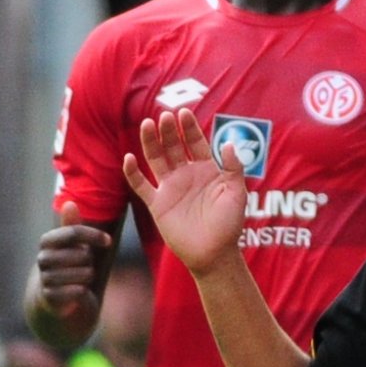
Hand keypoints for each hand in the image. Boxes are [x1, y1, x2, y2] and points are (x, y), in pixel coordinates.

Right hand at [35, 204, 114, 319]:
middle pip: (82, 254)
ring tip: (80, 277)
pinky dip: (83, 291)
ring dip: (88, 276)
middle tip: (83, 265)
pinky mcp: (50, 297)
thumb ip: (71, 224)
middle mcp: (43, 258)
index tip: (108, 241)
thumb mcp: (71, 243)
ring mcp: (45, 278)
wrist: (53, 295)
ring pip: (83, 274)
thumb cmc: (67, 263)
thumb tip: (70, 203)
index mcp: (47, 241)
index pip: (73, 232)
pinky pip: (78, 291)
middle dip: (90, 261)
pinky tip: (78, 290)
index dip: (94, 235)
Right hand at [121, 109, 247, 276]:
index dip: (189, 128)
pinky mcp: (157, 204)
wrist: (213, 254)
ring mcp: (170, 188)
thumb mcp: (236, 193)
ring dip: (150, 143)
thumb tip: (228, 143)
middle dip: (169, 131)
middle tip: (164, 116)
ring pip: (156, 159)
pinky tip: (129, 157)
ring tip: (147, 125)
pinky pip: (141, 185)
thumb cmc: (229, 224)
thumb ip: (233, 168)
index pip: (196, 143)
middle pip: (174, 147)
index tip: (184, 113)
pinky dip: (132, 172)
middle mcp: (187, 175)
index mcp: (207, 170)